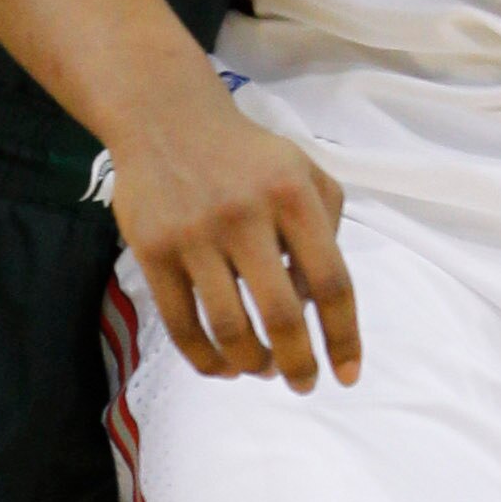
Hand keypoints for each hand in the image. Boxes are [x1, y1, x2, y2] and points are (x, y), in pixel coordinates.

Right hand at [111, 86, 359, 389]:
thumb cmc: (248, 156)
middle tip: (303, 383)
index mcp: (293, 197)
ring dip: (252, 364)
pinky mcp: (153, 250)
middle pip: (282, 315)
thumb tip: (317, 302)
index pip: (332, 282)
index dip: (343, 336)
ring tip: (261, 370)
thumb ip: (328, 230)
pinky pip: (181, 323)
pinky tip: (222, 367)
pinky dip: (204, 358)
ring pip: (229, 327)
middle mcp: (246, 216)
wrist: (165, 118)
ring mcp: (195, 235)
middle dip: (298, 364)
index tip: (347, 374)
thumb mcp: (306, 172)